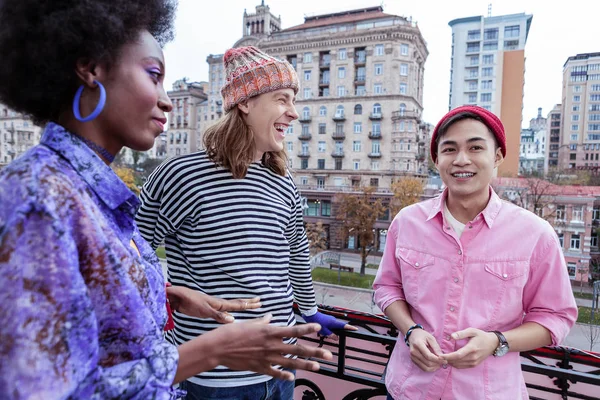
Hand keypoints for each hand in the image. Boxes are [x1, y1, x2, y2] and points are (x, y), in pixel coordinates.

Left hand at [167, 286, 260, 323]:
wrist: (177, 297)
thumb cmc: (190, 302)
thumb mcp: (204, 310)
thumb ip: (218, 315)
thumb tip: (233, 320)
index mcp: (219, 304)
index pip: (237, 304)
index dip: (248, 304)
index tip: (259, 303)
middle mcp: (218, 304)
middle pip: (236, 303)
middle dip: (248, 303)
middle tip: (259, 302)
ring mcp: (213, 306)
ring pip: (230, 306)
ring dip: (240, 306)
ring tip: (248, 305)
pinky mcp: (207, 309)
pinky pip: (223, 311)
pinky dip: (229, 312)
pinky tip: (230, 316)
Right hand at [207, 314, 333, 380]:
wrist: (218, 348)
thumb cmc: (232, 332)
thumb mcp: (249, 323)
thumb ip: (262, 322)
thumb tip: (270, 317)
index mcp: (270, 332)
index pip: (293, 330)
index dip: (307, 330)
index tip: (319, 329)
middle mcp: (271, 345)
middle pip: (297, 349)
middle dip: (315, 353)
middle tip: (328, 356)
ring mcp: (267, 358)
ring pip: (290, 363)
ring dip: (305, 365)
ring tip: (318, 367)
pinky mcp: (259, 367)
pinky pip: (275, 372)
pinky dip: (284, 375)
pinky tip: (292, 377)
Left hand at [302, 311, 357, 336]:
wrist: (310, 314)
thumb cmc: (317, 321)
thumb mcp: (324, 331)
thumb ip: (331, 335)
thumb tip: (336, 338)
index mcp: (334, 322)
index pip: (344, 326)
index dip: (350, 328)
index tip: (356, 329)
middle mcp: (333, 320)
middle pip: (339, 327)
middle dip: (337, 332)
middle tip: (333, 337)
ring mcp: (330, 319)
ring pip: (334, 327)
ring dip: (331, 331)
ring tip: (324, 333)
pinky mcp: (327, 319)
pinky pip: (330, 325)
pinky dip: (328, 329)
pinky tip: (323, 331)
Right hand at [407, 328, 444, 371]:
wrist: (413, 335)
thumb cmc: (423, 335)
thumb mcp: (431, 338)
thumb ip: (436, 348)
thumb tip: (442, 357)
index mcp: (418, 344)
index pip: (428, 356)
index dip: (438, 360)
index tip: (445, 361)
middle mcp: (414, 352)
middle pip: (427, 363)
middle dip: (437, 364)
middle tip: (444, 361)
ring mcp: (412, 357)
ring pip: (425, 368)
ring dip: (434, 367)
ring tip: (439, 363)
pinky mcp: (413, 360)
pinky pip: (423, 368)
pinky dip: (430, 368)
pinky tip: (435, 365)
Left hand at [439, 328, 498, 368]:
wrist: (493, 343)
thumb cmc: (481, 335)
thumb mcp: (472, 331)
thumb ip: (461, 333)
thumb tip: (451, 337)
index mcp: (471, 348)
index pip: (457, 355)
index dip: (447, 356)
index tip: (439, 355)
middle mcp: (473, 357)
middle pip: (456, 361)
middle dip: (446, 360)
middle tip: (438, 356)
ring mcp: (474, 362)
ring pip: (458, 365)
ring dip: (450, 363)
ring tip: (443, 358)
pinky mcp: (474, 365)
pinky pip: (462, 367)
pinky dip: (455, 364)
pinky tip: (450, 360)